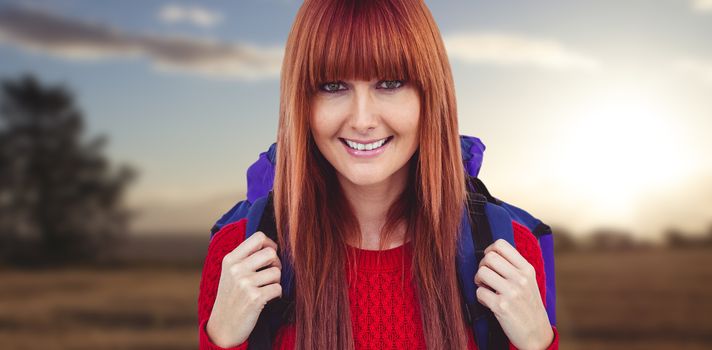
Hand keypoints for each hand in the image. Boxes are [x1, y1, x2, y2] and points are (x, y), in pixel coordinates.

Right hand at [206, 231, 282, 347]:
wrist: (223, 326)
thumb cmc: (231, 296)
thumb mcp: (230, 273)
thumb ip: (245, 257)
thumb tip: (272, 245)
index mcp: (230, 259)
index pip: (258, 237)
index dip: (270, 244)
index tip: (269, 255)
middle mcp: (237, 269)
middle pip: (271, 253)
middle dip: (276, 263)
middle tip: (270, 274)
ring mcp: (245, 284)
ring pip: (277, 272)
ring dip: (276, 281)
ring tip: (266, 288)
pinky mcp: (255, 298)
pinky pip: (278, 288)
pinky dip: (277, 294)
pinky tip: (267, 298)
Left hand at [474, 239, 553, 349]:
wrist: (537, 333)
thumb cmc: (528, 305)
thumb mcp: (529, 281)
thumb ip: (514, 266)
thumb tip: (491, 252)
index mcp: (527, 269)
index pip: (501, 244)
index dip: (489, 250)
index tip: (489, 261)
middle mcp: (520, 278)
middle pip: (489, 257)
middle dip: (482, 266)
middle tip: (485, 276)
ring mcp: (511, 292)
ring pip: (481, 272)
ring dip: (478, 281)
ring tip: (485, 287)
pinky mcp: (501, 307)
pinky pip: (479, 292)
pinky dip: (480, 297)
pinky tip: (488, 302)